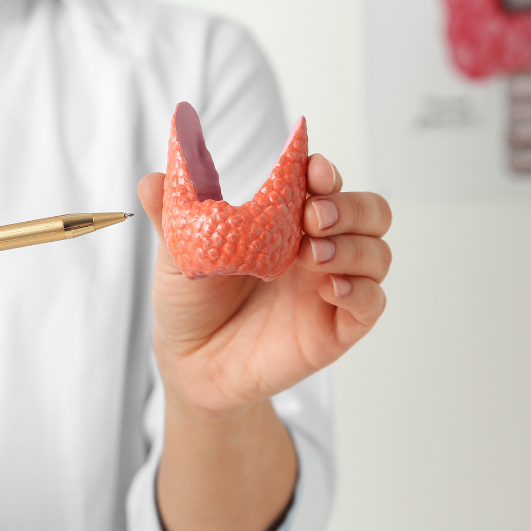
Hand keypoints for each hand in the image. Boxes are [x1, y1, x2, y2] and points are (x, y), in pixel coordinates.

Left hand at [138, 154, 391, 416]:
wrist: (190, 361)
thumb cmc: (192, 300)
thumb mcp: (179, 252)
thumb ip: (173, 213)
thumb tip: (152, 179)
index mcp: (287, 219)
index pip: (325, 183)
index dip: (324, 171)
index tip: (309, 169)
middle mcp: (317, 248)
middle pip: (370, 212)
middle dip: (349, 206)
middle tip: (312, 217)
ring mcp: (330, 287)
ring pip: (378, 253)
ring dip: (354, 246)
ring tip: (311, 255)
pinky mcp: (336, 328)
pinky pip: (371, 303)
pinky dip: (360, 290)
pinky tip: (330, 288)